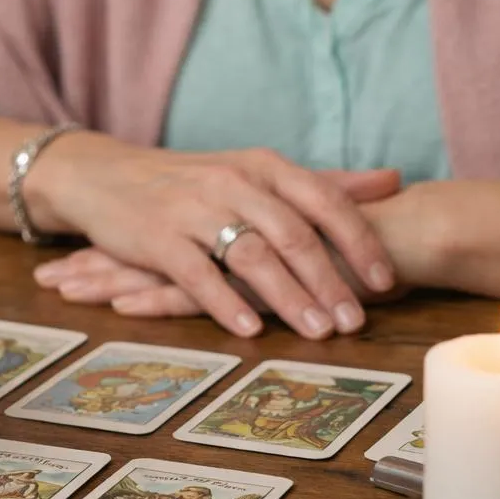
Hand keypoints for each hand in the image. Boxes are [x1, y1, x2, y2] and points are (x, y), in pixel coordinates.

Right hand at [25, 135, 400, 337]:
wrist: (105, 176)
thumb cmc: (191, 181)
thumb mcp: (256, 172)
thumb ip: (323, 182)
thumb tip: (394, 181)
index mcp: (262, 167)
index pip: (323, 201)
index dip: (358, 241)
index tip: (386, 281)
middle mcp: (231, 183)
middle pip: (292, 233)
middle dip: (329, 280)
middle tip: (356, 321)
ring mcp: (192, 210)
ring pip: (250, 255)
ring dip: (288, 297)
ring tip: (318, 332)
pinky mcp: (156, 237)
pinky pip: (196, 274)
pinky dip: (224, 303)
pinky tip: (248, 330)